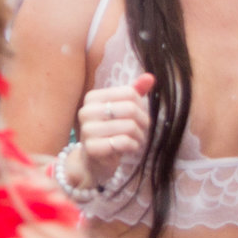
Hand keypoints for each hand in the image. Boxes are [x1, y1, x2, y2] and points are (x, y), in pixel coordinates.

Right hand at [69, 72, 153, 189]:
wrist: (93, 161)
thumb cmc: (110, 132)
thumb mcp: (122, 109)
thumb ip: (135, 92)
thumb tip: (150, 77)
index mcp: (92, 97)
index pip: (130, 93)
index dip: (141, 106)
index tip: (139, 116)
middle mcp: (86, 111)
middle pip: (130, 108)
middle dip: (142, 122)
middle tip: (141, 130)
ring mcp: (87, 130)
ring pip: (129, 126)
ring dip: (139, 136)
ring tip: (136, 140)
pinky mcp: (92, 148)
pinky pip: (124, 142)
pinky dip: (133, 146)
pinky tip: (129, 148)